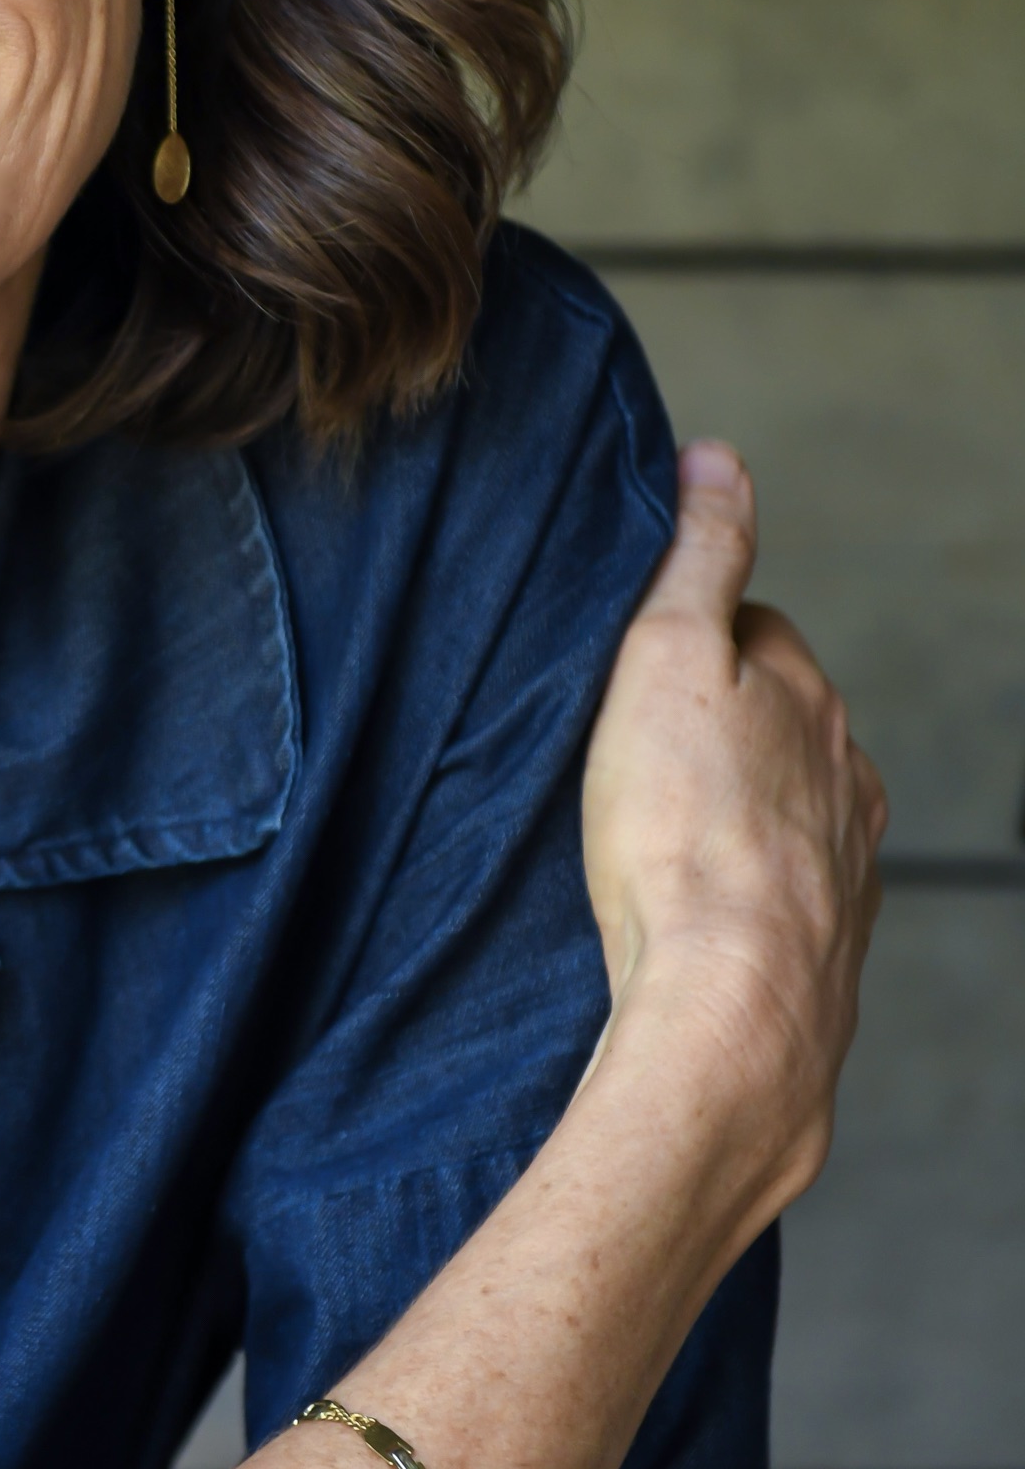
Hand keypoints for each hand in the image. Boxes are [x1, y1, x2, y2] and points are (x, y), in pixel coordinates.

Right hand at [581, 441, 884, 1216]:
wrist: (730, 1011)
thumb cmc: (680, 836)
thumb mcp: (665, 658)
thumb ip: (697, 558)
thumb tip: (720, 458)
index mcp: (806, 696)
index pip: (749, 630)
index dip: (682, 638)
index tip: (624, 665)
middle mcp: (845, 773)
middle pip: (771, 721)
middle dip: (713, 727)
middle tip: (624, 755)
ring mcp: (845, 864)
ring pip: (782, 809)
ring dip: (730, 812)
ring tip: (649, 839)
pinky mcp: (826, 945)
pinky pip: (781, 892)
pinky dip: (742, 888)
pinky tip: (688, 911)